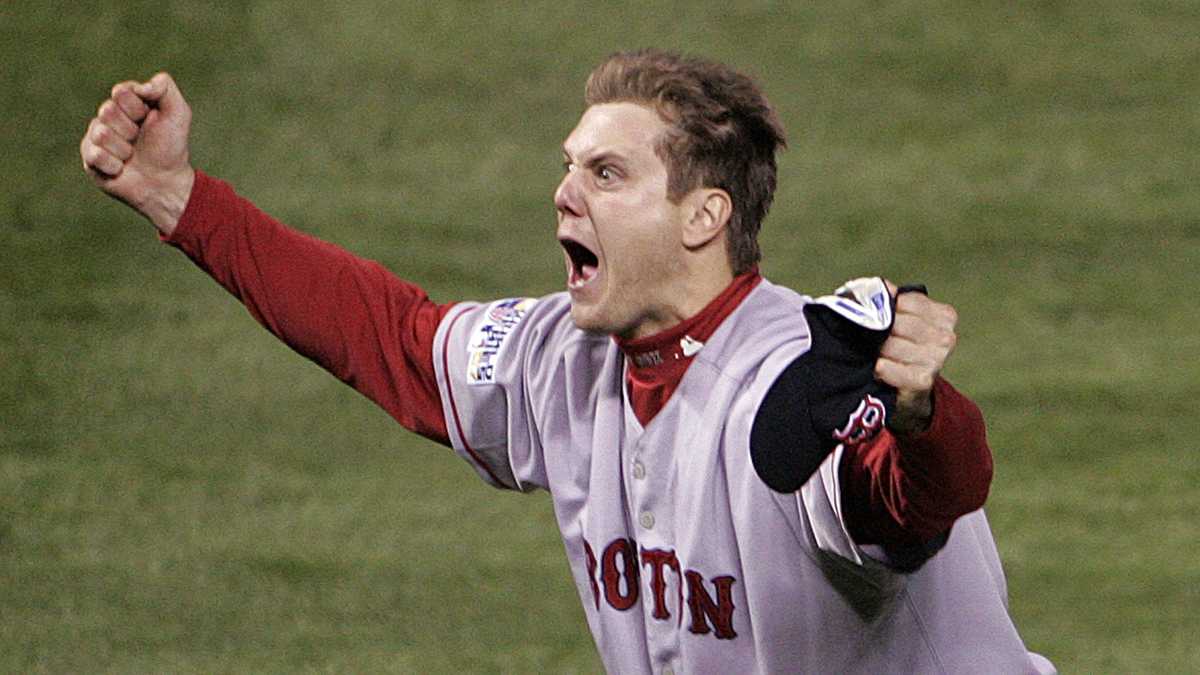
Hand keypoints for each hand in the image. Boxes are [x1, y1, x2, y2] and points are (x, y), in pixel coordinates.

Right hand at [80, 72, 194, 236]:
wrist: (166, 182)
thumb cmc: (171, 147)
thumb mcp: (178, 113)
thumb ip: (165, 88)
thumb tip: (140, 86)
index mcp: (126, 102)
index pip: (120, 92)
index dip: (137, 109)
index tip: (149, 119)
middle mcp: (108, 117)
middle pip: (107, 110)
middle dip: (130, 129)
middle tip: (139, 140)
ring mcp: (96, 136)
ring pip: (101, 134)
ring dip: (124, 149)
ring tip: (132, 155)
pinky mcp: (89, 158)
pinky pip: (94, 155)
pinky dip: (114, 165)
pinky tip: (121, 168)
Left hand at [874, 281, 957, 435]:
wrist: (909, 391)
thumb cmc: (901, 348)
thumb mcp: (900, 320)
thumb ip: (890, 300)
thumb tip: (885, 287)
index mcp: (944, 316)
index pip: (905, 301)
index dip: (885, 308)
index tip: (877, 316)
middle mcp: (946, 337)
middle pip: (897, 323)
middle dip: (879, 331)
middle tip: (873, 340)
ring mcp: (937, 359)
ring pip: (891, 345)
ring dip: (877, 351)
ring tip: (877, 355)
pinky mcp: (923, 380)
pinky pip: (889, 368)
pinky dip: (881, 368)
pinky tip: (879, 369)